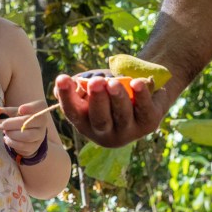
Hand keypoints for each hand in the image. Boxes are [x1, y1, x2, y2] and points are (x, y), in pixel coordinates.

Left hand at [0, 102, 50, 157]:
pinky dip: (12, 142)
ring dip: (11, 134)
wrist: (26, 134)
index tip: (20, 109)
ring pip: (27, 136)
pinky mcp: (34, 146)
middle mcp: (43, 121)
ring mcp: (40, 135)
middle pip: (28, 122)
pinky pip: (23, 145)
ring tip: (4, 131)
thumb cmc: (19, 119)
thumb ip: (2, 112)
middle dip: (11, 123)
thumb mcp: (11, 113)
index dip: (30, 108)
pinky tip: (7, 138)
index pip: (40, 106)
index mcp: (39, 108)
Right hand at [53, 71, 167, 147]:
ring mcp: (129, 131)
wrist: (142, 87)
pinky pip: (145, 110)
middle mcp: (106, 133)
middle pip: (100, 120)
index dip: (67, 96)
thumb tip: (64, 85)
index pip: (73, 112)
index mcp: (86, 123)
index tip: (62, 78)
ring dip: (117, 98)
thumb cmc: (110, 87)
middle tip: (95, 81)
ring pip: (122, 116)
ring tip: (113, 82)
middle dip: (97, 100)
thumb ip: (78, 86)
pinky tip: (137, 82)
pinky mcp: (149, 124)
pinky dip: (141, 96)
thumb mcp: (92, 86)